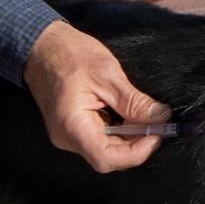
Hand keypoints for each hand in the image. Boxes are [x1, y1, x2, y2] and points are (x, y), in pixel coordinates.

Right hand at [24, 20, 172, 172]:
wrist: (42, 46)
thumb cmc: (69, 54)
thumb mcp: (107, 75)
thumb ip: (134, 101)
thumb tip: (162, 118)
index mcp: (72, 126)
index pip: (107, 157)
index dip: (137, 151)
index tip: (158, 134)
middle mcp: (68, 138)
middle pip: (109, 157)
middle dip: (138, 144)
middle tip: (159, 123)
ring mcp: (70, 135)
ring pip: (107, 150)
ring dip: (131, 137)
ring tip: (146, 116)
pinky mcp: (75, 129)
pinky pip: (102, 139)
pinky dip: (121, 131)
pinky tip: (132, 115)